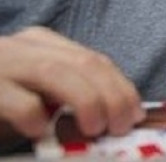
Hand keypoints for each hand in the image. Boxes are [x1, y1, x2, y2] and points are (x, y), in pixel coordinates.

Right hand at [0, 28, 142, 144]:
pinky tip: (39, 132)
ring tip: (95, 129)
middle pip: (84, 64)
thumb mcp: (32, 94)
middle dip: (112, 96)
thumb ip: (64, 97)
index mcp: (39, 44)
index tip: (135, 114)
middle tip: (120, 127)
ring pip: (56, 73)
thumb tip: (112, 117)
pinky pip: (18, 100)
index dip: (121, 87)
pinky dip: (35, 117)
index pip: (94, 60)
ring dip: (86, 101)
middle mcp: (21, 48)